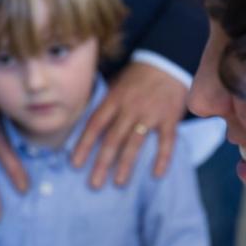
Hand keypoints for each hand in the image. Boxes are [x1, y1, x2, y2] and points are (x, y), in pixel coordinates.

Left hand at [71, 62, 187, 187]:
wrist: (168, 62)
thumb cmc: (137, 78)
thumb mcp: (116, 85)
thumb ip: (104, 106)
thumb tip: (87, 131)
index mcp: (114, 99)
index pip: (95, 124)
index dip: (84, 145)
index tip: (75, 164)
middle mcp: (130, 108)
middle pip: (113, 138)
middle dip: (102, 162)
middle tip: (95, 184)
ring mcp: (151, 114)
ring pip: (135, 142)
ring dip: (126, 164)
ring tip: (119, 183)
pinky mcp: (169, 118)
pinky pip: (166, 141)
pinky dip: (162, 158)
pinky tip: (157, 175)